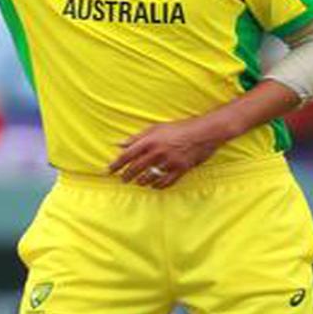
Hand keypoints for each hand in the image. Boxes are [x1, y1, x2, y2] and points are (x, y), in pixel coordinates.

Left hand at [108, 116, 228, 188]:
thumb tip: (119, 144)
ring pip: (149, 177)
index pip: (127, 155)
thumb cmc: (179, 128)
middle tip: (122, 179)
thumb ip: (137, 137)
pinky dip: (157, 185)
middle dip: (126, 175)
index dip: (116, 164)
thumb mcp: (156, 128)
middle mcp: (158, 152)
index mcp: (150, 141)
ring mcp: (170, 162)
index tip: (108, 171)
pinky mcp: (181, 169)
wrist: (204, 132)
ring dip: (141, 182)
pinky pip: (165, 182)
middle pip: (136, 168)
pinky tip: (153, 185)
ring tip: (137, 182)